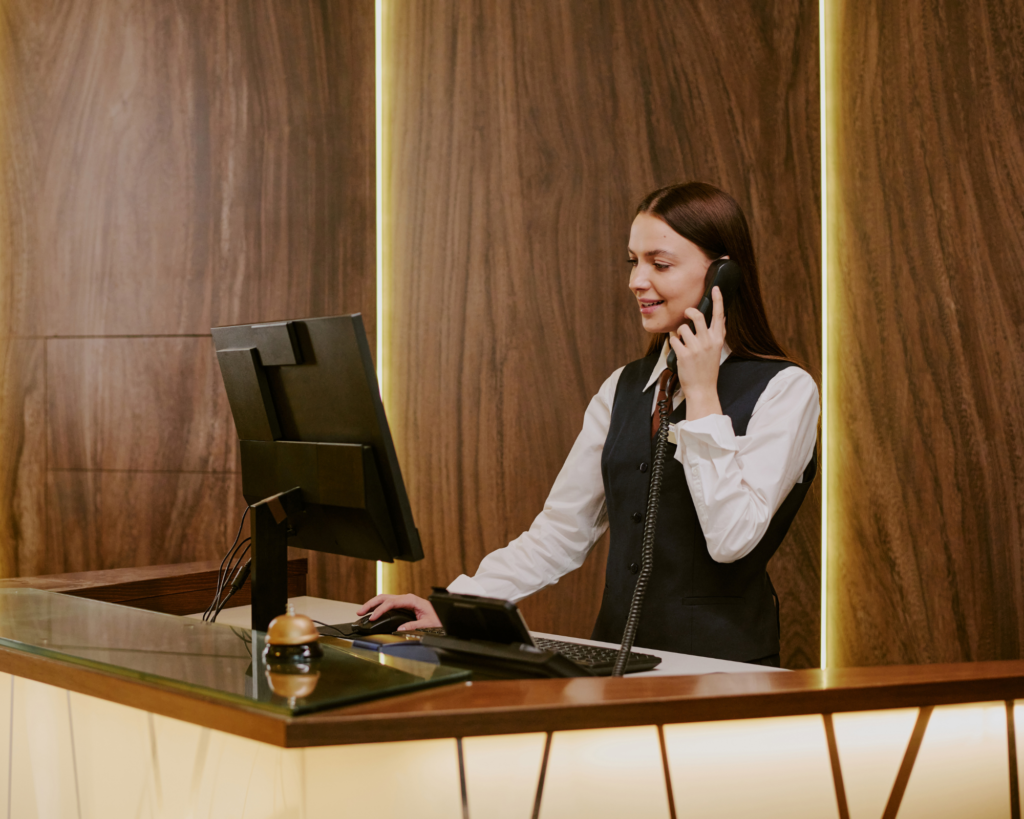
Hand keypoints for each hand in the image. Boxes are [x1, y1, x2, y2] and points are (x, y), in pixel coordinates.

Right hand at [356, 593, 440, 630]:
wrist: (444, 617)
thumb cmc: (438, 618)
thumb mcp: (428, 624)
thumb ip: (414, 626)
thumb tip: (399, 628)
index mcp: (412, 600)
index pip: (391, 602)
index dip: (380, 609)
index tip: (373, 617)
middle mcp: (407, 598)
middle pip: (385, 597)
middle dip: (371, 604)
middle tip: (360, 611)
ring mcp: (404, 601)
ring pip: (385, 599)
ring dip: (373, 605)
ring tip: (362, 612)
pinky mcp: (403, 605)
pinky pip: (388, 604)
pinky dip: (378, 607)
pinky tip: (372, 613)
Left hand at [669, 285, 724, 420]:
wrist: (702, 389)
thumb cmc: (707, 370)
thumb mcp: (716, 351)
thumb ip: (716, 335)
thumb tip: (720, 318)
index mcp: (718, 339)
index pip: (720, 315)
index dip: (718, 300)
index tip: (716, 289)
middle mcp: (708, 341)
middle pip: (698, 316)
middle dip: (689, 312)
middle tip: (686, 314)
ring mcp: (696, 348)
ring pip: (682, 328)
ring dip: (679, 333)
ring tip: (682, 343)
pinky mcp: (684, 354)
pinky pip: (673, 340)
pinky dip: (673, 343)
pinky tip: (678, 351)